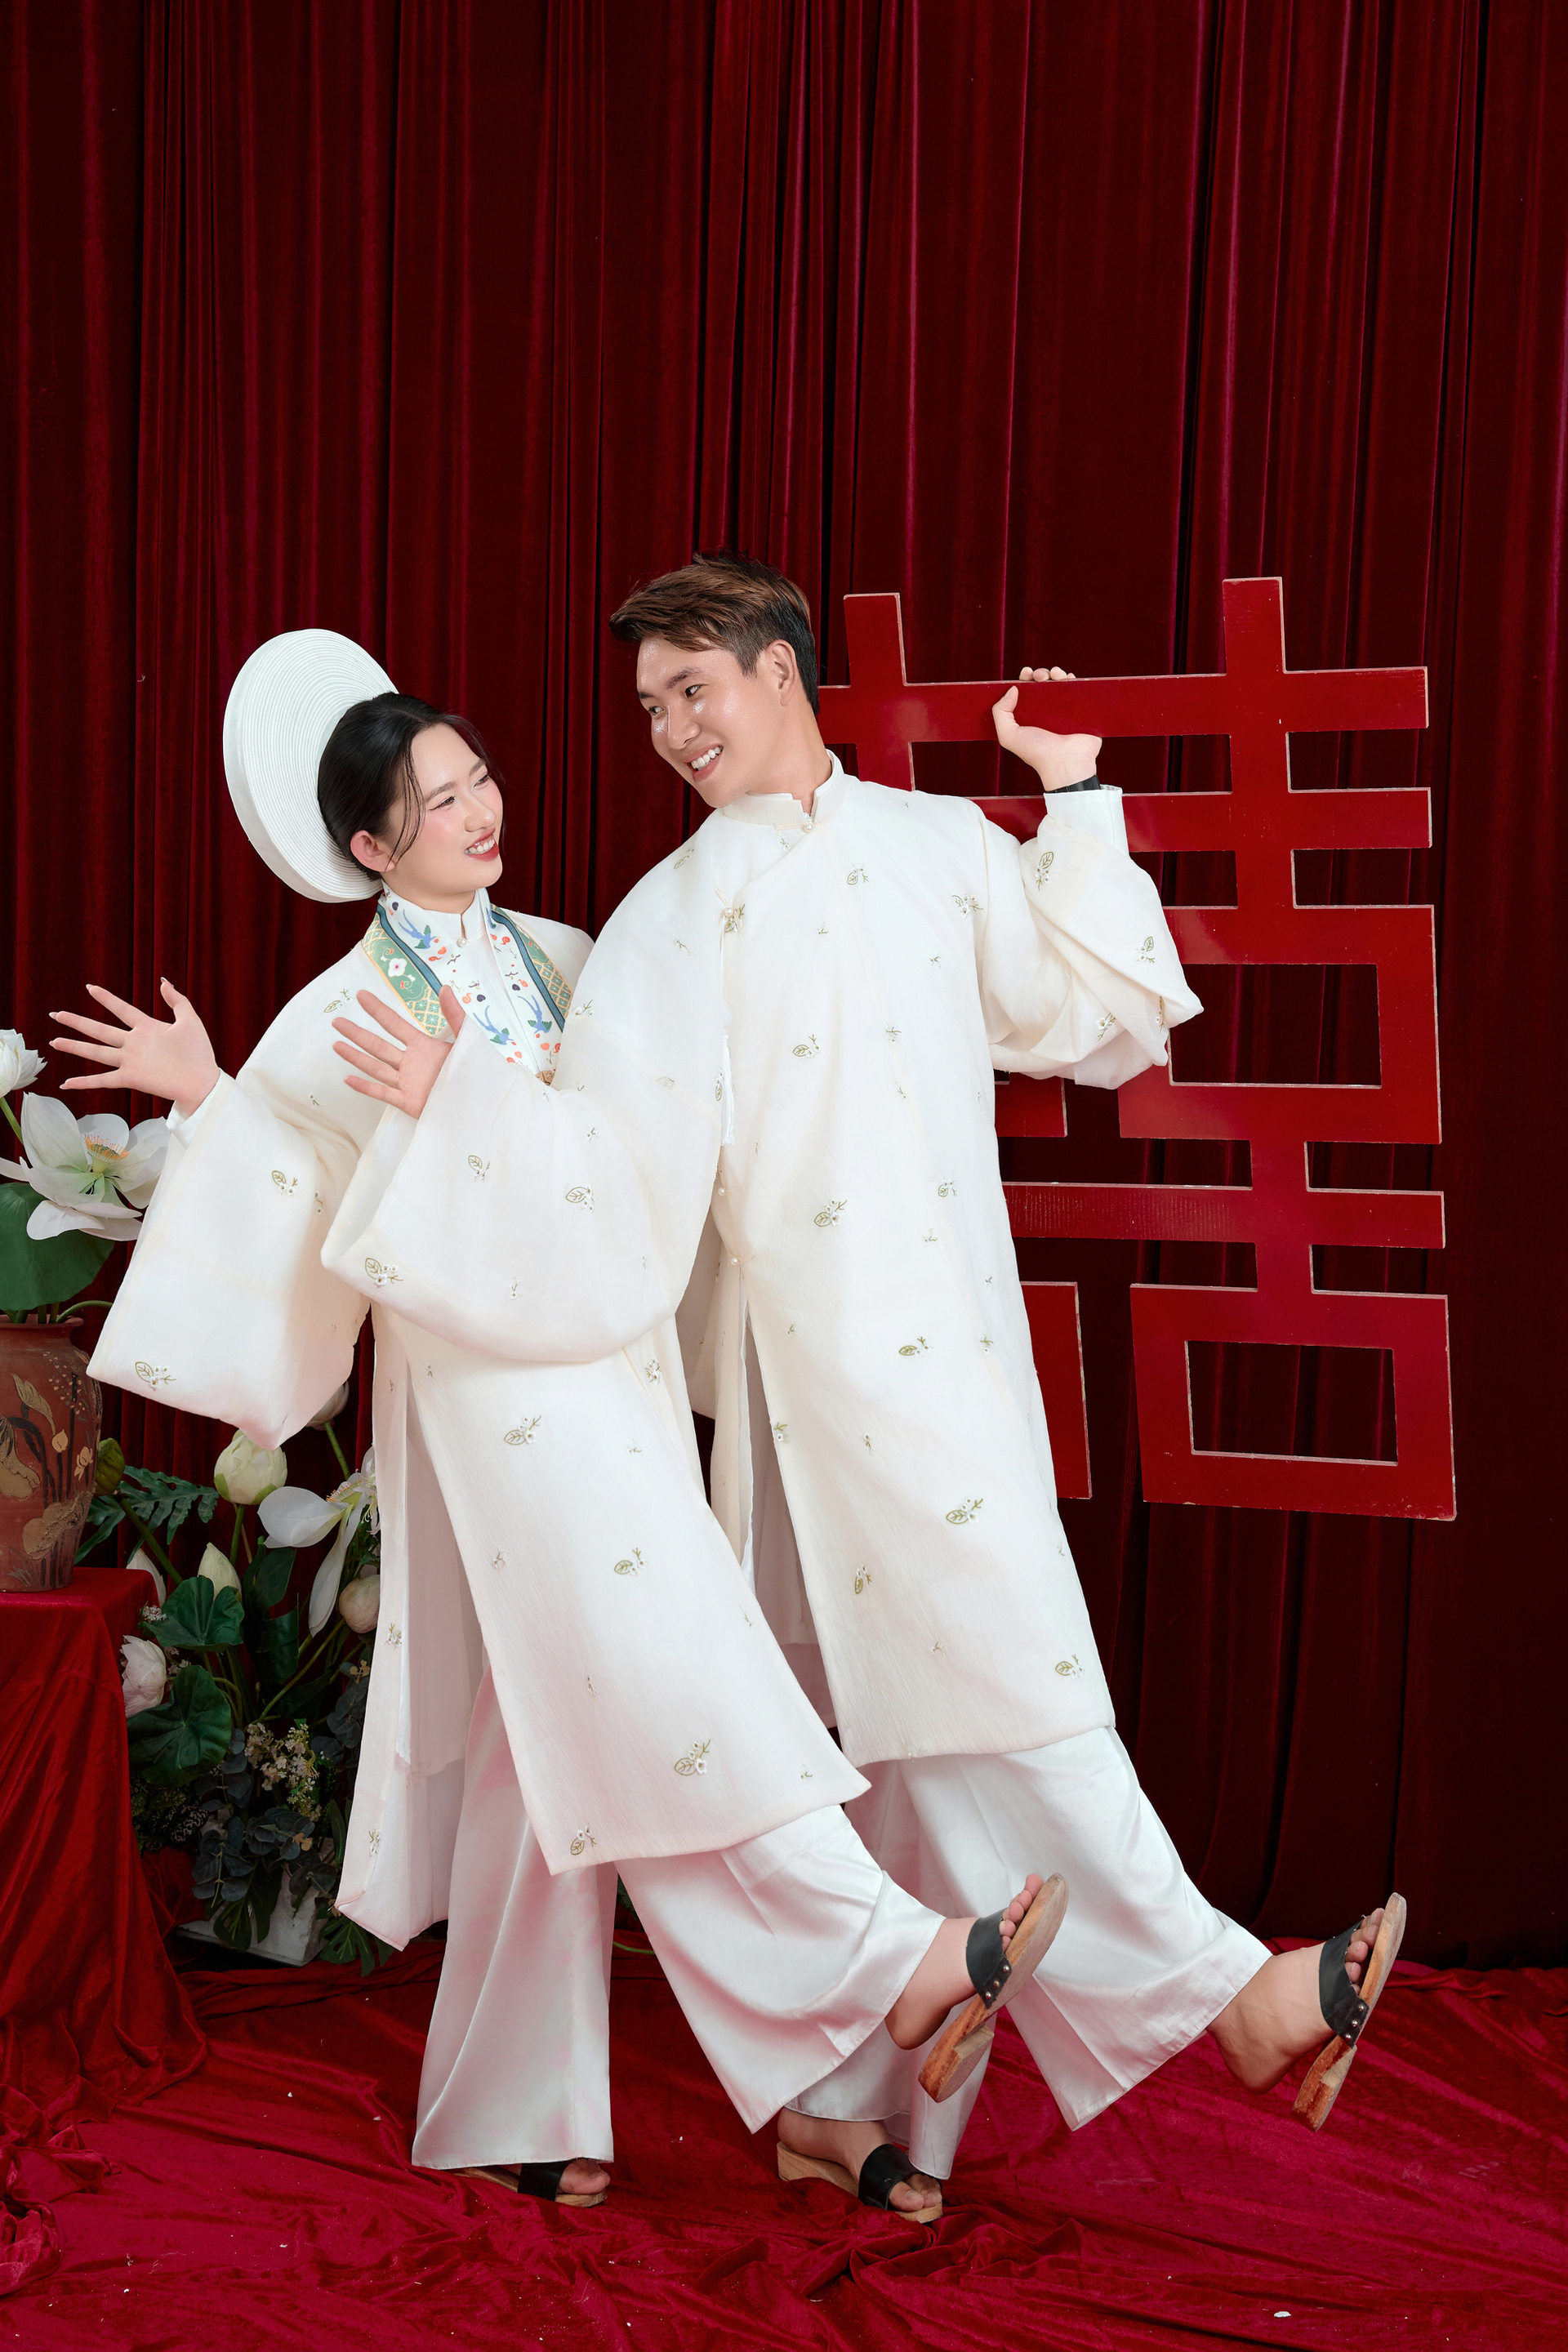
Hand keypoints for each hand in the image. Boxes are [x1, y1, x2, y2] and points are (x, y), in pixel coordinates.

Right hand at [52, 980, 220, 1117]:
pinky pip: (103, 1080)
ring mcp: (130, 1061)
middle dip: (78, 1022)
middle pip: (100, 1030)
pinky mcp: (131, 1078)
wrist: (203, 1081)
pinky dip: (84, 1083)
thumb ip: (177, 1001)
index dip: (106, 999)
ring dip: (75, 1046)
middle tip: (57, 1014)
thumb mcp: (190, 1021)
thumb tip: (163, 982)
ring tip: (55, 1041)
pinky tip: (67, 1084)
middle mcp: (134, 1044)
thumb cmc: (199, 1053)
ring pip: (96, 1052)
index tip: (90, 988)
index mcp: (147, 1028)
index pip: (122, 1010)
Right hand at [331, 987, 464, 1115]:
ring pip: (375, 1067)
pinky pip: (383, 1093)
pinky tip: (348, 1079)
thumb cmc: (476, 1070)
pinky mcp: (408, 1101)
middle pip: (378, 1045)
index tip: (361, 995)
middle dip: (357, 1033)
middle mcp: (411, 1062)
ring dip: (356, 1056)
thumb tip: (444, 988)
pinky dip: (365, 1087)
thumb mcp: (466, 1039)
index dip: (378, 1010)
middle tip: (337, 1021)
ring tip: (336, 1045)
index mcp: (423, 1046)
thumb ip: (455, 1015)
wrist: (482, 1102)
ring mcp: (407, 1082)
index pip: (394, 1024)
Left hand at [992, 664, 1101, 791]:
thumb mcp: (1009, 736)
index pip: (1026, 692)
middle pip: (1043, 685)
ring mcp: (1065, 711)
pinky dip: (1074, 680)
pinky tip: (1069, 678)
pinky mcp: (1082, 711)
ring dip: (1057, 674)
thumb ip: (1000, 713)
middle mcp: (1046, 713)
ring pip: (1061, 684)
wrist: (1066, 763)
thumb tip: (1012, 689)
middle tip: (1040, 676)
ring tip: (1055, 674)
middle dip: (1041, 674)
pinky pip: (1079, 690)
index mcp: (1030, 716)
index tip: (1025, 673)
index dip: (1025, 679)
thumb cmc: (1037, 753)